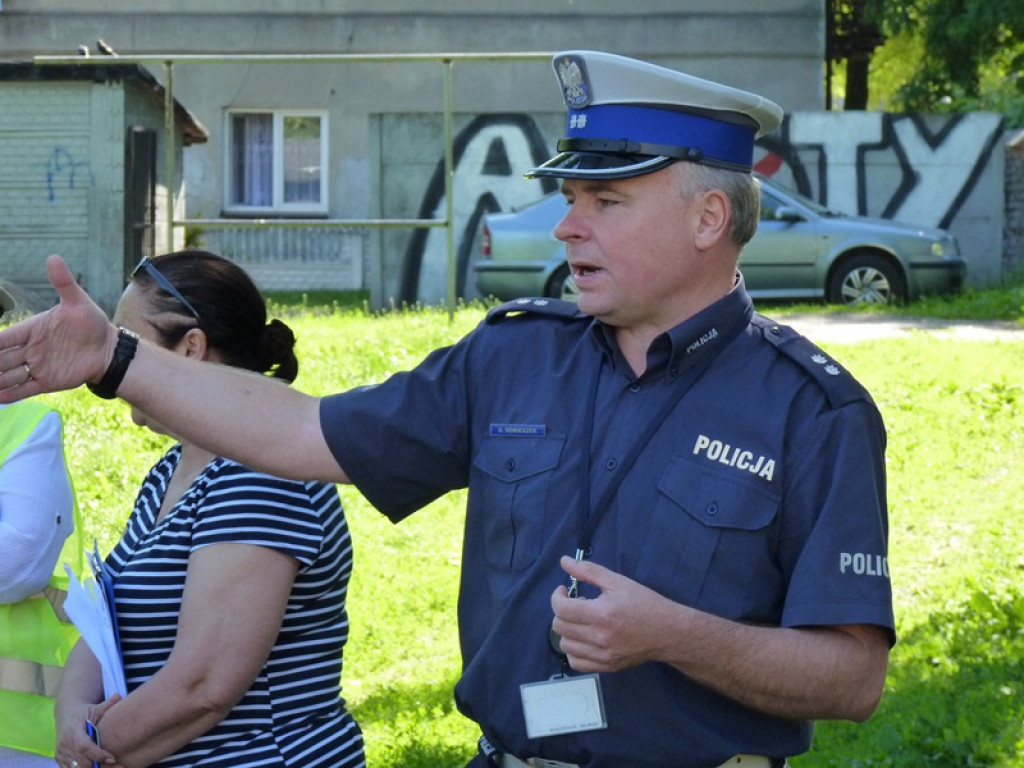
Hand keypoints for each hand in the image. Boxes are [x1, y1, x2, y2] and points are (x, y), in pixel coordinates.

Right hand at [0, 255, 115, 400]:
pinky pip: (24, 389)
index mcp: (32, 330)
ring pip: (8, 375)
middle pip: (0, 359)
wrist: (110, 350)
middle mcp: (30, 349)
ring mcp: (37, 366)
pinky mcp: (47, 381)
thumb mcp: (79, 302)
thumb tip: (53, 258)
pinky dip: (10, 394)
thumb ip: (64, 283)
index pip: (2, 338)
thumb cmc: (93, 324)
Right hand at [55, 699, 119, 767]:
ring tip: (111, 767)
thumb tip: (119, 695)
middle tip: (118, 766)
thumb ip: (107, 704)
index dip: (98, 755)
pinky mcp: (59, 758)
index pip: (84, 747)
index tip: (113, 758)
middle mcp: (64, 744)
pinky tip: (97, 767)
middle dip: (100, 765)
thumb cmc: (84, 712)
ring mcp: (60, 752)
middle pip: (82, 761)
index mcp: (73, 731)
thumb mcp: (95, 708)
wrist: (66, 714)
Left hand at [550, 555, 679, 672]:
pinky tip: (585, 638)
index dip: (557, 597)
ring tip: (582, 621)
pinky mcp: (606, 666)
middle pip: (559, 627)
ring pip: (565, 645)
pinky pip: (576, 662)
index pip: (561, 609)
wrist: (668, 632)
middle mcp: (599, 637)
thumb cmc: (644, 603)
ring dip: (568, 630)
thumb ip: (589, 571)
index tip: (564, 591)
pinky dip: (574, 650)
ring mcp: (602, 655)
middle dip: (562, 611)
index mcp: (601, 614)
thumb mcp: (618, 582)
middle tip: (577, 604)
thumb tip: (564, 561)